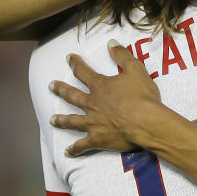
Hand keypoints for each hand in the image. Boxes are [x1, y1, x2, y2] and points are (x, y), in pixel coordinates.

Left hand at [48, 44, 163, 155]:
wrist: (145, 122)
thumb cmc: (142, 96)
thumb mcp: (135, 69)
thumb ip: (122, 55)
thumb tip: (111, 43)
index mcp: (100, 87)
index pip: (83, 72)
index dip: (75, 64)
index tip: (68, 58)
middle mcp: (92, 104)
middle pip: (72, 95)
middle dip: (61, 89)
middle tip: (51, 86)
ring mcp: (92, 122)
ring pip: (72, 120)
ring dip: (61, 120)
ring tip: (52, 119)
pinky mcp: (97, 139)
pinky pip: (82, 145)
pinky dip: (74, 149)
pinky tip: (67, 152)